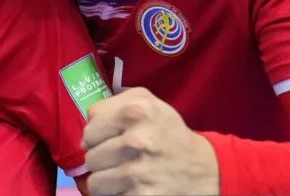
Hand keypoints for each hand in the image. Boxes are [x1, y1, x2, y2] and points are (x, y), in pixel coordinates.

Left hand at [81, 87, 218, 195]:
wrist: (203, 168)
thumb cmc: (167, 132)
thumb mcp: (146, 102)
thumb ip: (111, 104)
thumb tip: (86, 127)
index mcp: (136, 111)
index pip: (89, 130)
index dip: (96, 136)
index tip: (109, 139)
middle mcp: (136, 140)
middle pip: (90, 156)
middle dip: (101, 159)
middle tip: (119, 158)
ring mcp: (138, 171)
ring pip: (95, 182)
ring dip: (106, 181)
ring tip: (122, 174)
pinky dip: (116, 194)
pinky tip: (130, 186)